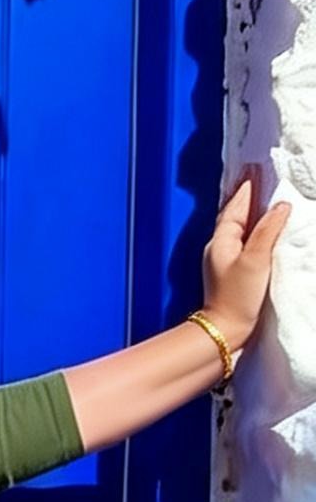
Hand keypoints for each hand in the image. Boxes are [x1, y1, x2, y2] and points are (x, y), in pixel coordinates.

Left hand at [202, 164, 290, 351]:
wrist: (226, 332)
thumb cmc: (237, 296)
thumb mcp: (255, 259)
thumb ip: (267, 230)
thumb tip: (281, 206)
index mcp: (222, 239)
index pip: (236, 206)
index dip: (247, 188)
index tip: (256, 169)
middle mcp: (220, 247)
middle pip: (236, 215)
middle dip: (248, 198)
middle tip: (260, 178)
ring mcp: (225, 261)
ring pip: (240, 229)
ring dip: (252, 214)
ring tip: (265, 200)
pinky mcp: (234, 274)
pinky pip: (245, 244)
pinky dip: (254, 233)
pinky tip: (263, 233)